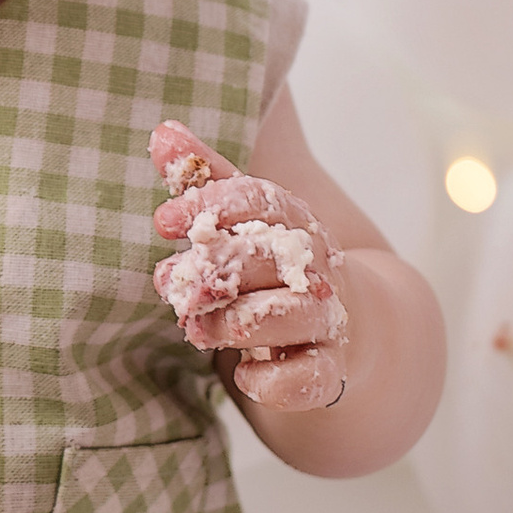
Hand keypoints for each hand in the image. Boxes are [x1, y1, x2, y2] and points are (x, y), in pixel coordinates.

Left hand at [149, 119, 349, 414]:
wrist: (350, 331)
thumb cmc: (275, 269)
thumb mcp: (243, 222)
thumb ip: (205, 179)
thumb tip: (162, 132)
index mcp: (295, 223)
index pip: (262, 200)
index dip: (212, 206)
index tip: (163, 221)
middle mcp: (317, 267)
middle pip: (271, 256)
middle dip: (215, 268)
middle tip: (167, 282)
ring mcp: (327, 319)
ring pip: (289, 315)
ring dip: (235, 323)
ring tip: (197, 330)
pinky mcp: (328, 370)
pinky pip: (308, 378)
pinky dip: (275, 380)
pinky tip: (246, 376)